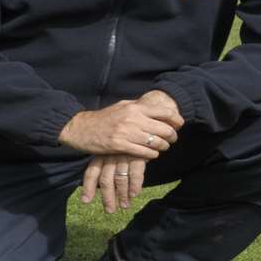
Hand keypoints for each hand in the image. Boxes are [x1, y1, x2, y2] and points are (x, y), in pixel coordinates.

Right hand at [57, 92, 184, 158]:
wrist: (81, 128)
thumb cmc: (105, 117)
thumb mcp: (122, 106)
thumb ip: (139, 106)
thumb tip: (158, 108)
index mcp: (135, 107)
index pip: (165, 112)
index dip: (176, 120)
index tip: (179, 125)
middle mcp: (133, 118)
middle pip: (164, 129)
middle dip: (172, 136)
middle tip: (172, 139)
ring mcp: (126, 132)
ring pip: (157, 142)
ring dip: (163, 147)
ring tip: (163, 147)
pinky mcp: (120, 146)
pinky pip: (145, 152)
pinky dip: (152, 155)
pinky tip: (152, 154)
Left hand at [80, 153, 144, 213]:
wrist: (143, 134)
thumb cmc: (126, 147)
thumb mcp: (112, 153)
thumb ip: (106, 168)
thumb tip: (101, 189)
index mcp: (101, 156)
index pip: (92, 173)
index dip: (88, 188)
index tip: (86, 201)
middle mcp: (110, 157)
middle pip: (106, 180)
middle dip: (107, 197)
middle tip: (110, 210)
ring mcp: (124, 157)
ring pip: (120, 179)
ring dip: (122, 195)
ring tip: (125, 205)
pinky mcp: (138, 157)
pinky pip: (135, 174)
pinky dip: (135, 185)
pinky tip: (134, 194)